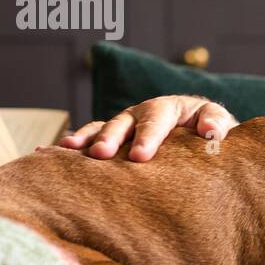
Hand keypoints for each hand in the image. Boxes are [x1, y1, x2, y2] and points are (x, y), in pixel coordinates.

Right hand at [57, 95, 237, 160]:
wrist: (203, 135)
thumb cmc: (210, 132)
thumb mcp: (217, 123)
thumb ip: (216, 124)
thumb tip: (210, 132)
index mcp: (169, 108)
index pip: (156, 120)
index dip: (148, 137)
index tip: (141, 156)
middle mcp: (141, 113)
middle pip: (123, 123)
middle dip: (111, 138)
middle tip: (101, 155)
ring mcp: (125, 126)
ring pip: (102, 129)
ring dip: (85, 139)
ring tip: (67, 150)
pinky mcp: (114, 139)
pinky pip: (89, 140)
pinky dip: (72, 147)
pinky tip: (47, 155)